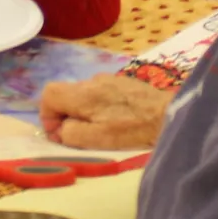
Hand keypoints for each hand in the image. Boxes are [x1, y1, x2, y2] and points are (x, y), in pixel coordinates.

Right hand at [39, 75, 169, 149]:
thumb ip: (71, 133)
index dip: (47, 115)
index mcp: (83, 93)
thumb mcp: (97, 139)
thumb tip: (61, 129)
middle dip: (66, 115)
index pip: (48, 94)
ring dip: (83, 112)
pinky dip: (99, 106)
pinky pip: (100, 93)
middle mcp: (93, 81)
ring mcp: (109, 79)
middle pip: (66, 94)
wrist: (169, 115)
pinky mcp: (123, 82)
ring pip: (83, 94)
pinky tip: (116, 119)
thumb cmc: (132, 130)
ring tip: (100, 129)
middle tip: (79, 136)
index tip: (59, 133)